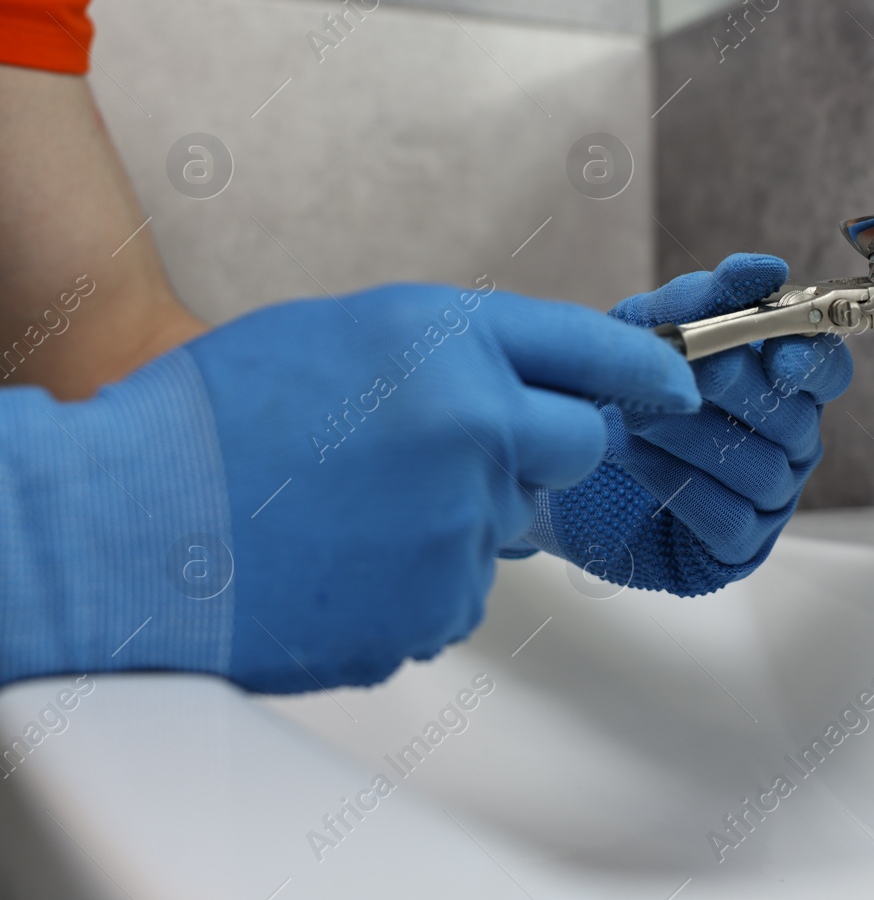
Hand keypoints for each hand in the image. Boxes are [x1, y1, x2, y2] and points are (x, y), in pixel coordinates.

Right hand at [0, 280, 697, 691]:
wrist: (127, 523)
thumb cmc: (216, 420)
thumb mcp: (345, 335)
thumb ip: (452, 357)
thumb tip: (518, 394)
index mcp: (450, 345)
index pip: (593, 347)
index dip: (645, 368)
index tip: (675, 385)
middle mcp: (477, 429)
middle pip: (576, 448)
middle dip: (538, 452)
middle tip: (454, 455)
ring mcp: (461, 527)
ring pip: (505, 527)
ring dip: (453, 521)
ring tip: (349, 511)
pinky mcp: (436, 609)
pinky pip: (457, 590)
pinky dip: (414, 580)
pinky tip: (340, 560)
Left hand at [516, 255, 852, 595]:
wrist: (563, 457)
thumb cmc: (622, 388)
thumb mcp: (649, 329)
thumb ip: (704, 298)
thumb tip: (764, 270)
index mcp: (782, 382)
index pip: (830, 370)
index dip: (812, 364)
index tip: (777, 358)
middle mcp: (790, 440)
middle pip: (795, 419)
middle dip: (737, 391)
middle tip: (687, 370)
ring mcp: (770, 498)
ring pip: (761, 469)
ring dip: (694, 436)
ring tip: (635, 414)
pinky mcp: (737, 546)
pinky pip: (729, 518)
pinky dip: (677, 482)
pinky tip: (631, 456)